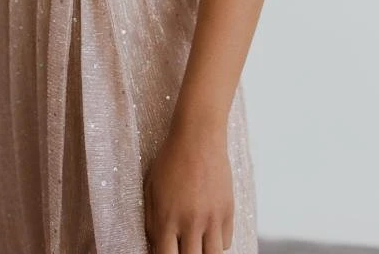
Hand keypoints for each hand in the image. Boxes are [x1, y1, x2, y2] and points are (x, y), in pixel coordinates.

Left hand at [143, 122, 233, 252]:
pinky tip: (209, 233)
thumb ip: (151, 220)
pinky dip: (217, 243)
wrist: (198, 136)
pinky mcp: (228, 211)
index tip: (166, 253)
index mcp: (167, 218)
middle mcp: (190, 223)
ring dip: (203, 253)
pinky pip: (226, 243)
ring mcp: (211, 218)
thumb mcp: (150, 187)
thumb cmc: (171, 157)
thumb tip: (154, 244)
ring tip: (197, 245)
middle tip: (182, 247)